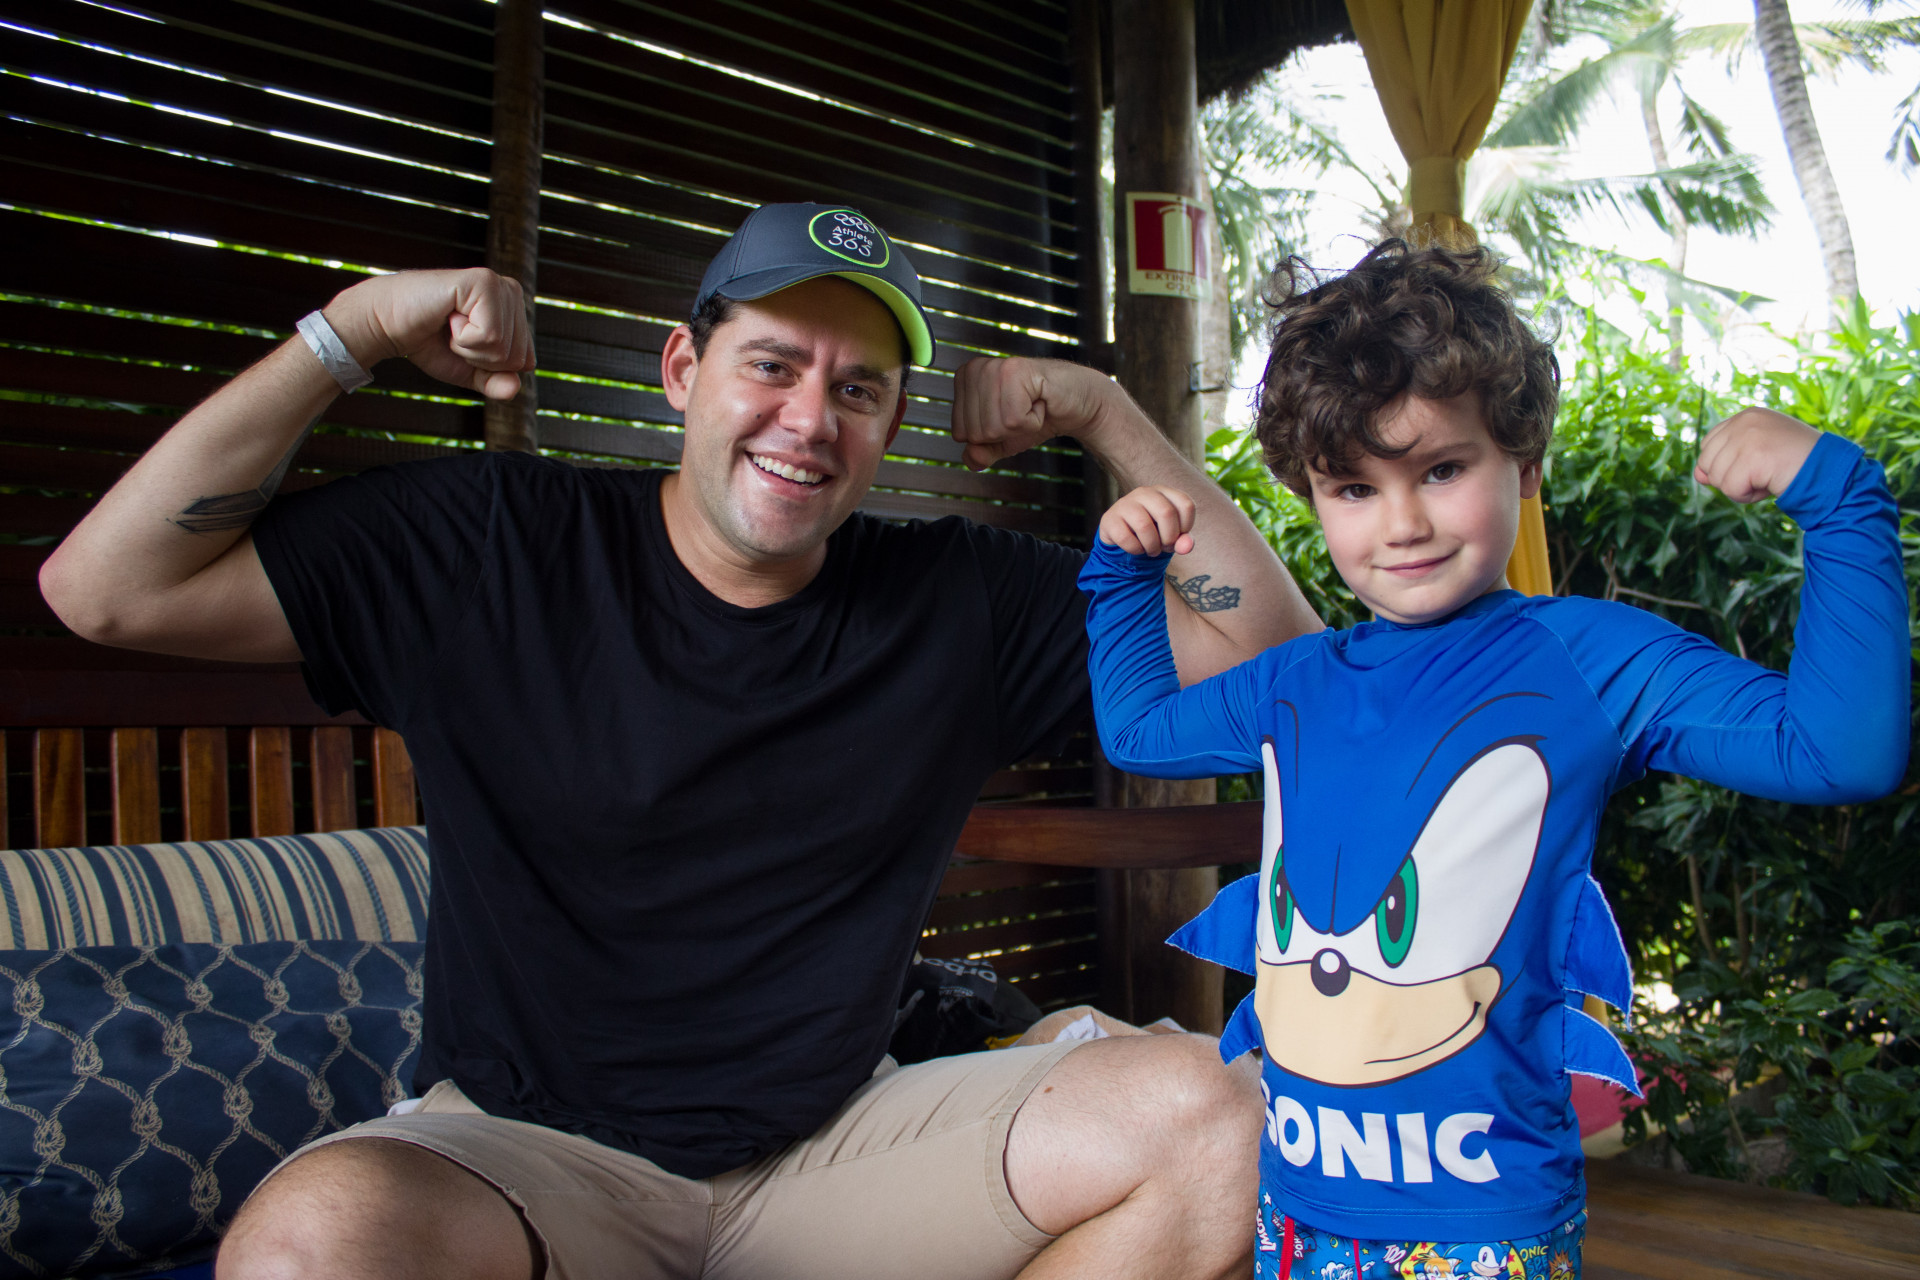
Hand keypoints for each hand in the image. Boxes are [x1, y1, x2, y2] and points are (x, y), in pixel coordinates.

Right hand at [323, 268, 534, 400]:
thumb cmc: (429, 342)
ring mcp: (498, 284)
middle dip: (479, 357)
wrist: (388, 325)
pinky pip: (489, 335)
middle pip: (516, 357)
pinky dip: (462, 337)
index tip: (464, 345)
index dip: (489, 367)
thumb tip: (515, 388)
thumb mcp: (470, 371)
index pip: (526, 362)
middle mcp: (512, 292)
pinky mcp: (482, 281)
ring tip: (449, 324)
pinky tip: (447, 316)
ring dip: (468, 347)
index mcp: (515, 311)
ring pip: (503, 348)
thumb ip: (496, 383)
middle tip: (453, 334)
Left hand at [949, 356, 1119, 470]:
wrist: (1076, 404)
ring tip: (1031, 405)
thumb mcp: (1002, 441)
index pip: (960, 433)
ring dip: (1021, 426)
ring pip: (993, 428)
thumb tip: (970, 457)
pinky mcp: (1015, 372)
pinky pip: (1013, 421)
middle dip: (1005, 431)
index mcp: (965, 380)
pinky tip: (1040, 402)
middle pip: (976, 432)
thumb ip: (981, 453)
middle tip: (1023, 410)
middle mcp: (976, 370)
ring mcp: (994, 368)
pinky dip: (1033, 421)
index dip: (991, 435)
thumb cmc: (1039, 414)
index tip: (1009, 416)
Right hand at [1100, 486, 1194, 556]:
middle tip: (1165, 547)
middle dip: (1169, 538)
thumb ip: (1183, 541)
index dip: (1186, 527)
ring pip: (1144, 525)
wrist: (1122, 536)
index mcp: (1163, 492)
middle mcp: (1144, 492)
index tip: (1178, 536)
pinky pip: (1125, 538)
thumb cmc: (1153, 532)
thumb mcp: (1171, 536)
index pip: (1185, 504)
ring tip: (1152, 550)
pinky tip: (1137, 549)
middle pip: (1166, 513)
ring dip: (1152, 546)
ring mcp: (1125, 503)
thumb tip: (1186, 547)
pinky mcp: (1110, 518)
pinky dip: (1135, 550)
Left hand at [1695, 407, 1821, 503]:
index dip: (1725, 463)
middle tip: (1762, 473)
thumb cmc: (1795, 464)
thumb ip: (1725, 460)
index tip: (1755, 464)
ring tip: (1768, 478)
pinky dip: (1747, 496)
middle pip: (1707, 462)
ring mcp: (1748, 437)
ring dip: (1741, 488)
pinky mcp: (1753, 456)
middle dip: (1730, 477)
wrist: (1829, 470)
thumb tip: (1698, 475)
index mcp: (1747, 416)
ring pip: (1717, 478)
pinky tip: (1770, 486)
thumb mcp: (1756, 456)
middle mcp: (1745, 421)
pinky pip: (1731, 489)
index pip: (1709, 444)